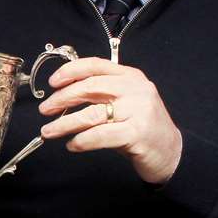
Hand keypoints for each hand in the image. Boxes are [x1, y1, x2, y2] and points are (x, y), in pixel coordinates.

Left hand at [38, 56, 182, 184]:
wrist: (172, 152)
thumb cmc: (141, 127)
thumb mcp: (125, 102)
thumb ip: (101, 94)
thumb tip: (63, 96)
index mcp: (131, 76)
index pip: (95, 65)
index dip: (70, 71)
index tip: (52, 83)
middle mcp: (135, 89)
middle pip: (89, 87)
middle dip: (62, 99)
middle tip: (45, 110)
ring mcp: (138, 110)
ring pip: (91, 114)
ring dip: (64, 124)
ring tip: (49, 131)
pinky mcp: (137, 133)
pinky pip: (100, 135)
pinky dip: (81, 140)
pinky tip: (72, 145)